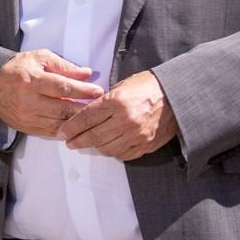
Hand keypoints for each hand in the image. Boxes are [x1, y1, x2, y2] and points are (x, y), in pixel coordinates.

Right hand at [0, 49, 102, 136]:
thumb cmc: (18, 70)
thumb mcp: (39, 58)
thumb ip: (63, 65)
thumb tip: (86, 73)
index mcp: (32, 80)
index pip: (63, 88)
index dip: (82, 90)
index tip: (98, 91)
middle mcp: (29, 101)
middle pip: (63, 109)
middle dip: (85, 108)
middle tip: (100, 106)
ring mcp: (28, 117)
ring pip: (60, 124)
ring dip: (78, 122)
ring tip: (92, 116)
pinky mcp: (28, 128)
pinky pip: (52, 132)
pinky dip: (67, 130)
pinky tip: (77, 125)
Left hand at [56, 70, 177, 160]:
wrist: (177, 95)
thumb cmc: (147, 86)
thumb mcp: (121, 86)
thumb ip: (103, 101)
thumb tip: (85, 113)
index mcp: (116, 102)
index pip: (86, 118)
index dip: (71, 127)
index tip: (62, 132)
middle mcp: (125, 120)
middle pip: (93, 136)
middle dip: (77, 140)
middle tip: (69, 142)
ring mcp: (136, 135)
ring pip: (106, 148)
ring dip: (93, 147)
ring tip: (86, 143)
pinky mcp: (145, 145)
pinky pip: (122, 154)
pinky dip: (111, 151)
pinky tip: (106, 146)